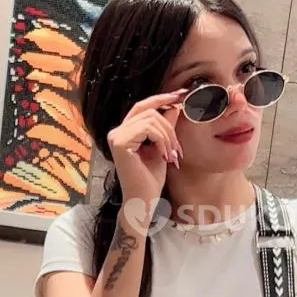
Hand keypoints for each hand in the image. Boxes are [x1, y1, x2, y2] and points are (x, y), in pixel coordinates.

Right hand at [107, 90, 184, 204]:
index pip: (142, 106)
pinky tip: (164, 156)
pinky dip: (162, 140)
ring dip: (168, 137)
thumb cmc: (151, 179)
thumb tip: (174, 107)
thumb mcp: (163, 148)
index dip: (161, 98)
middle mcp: (116, 132)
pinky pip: (148, 128)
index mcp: (124, 131)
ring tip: (172, 155)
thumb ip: (165, 128)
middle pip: (149, 110)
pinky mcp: (120, 143)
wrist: (144, 200)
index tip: (180, 95)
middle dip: (169, 127)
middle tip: (177, 149)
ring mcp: (116, 136)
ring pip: (150, 119)